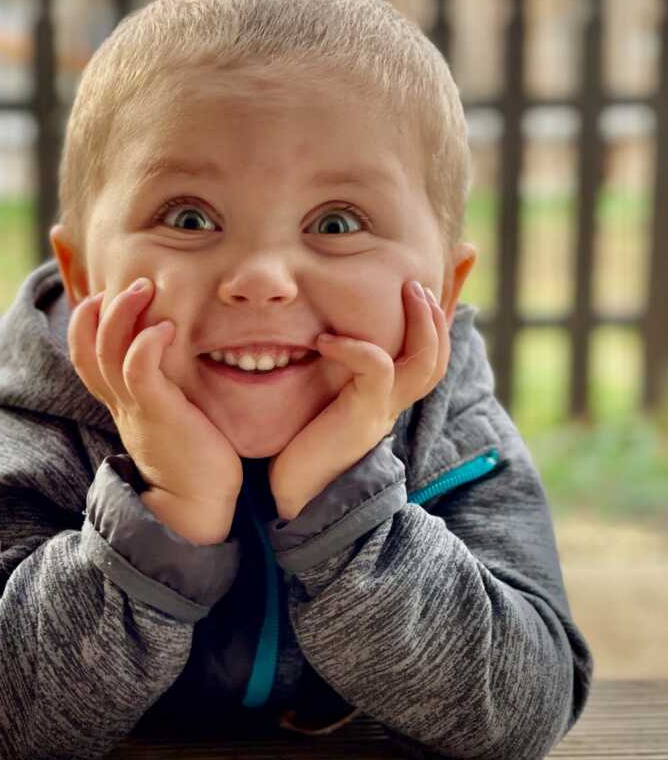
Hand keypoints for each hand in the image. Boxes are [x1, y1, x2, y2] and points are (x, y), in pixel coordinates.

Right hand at [68, 278, 242, 541]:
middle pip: (85, 347)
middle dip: (97, 308)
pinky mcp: (158, 414)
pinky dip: (146, 343)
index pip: (84, 354)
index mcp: (120, 401)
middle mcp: (120, 402)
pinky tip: (165, 326)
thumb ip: (167, 388)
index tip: (102, 293)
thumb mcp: (172, 414)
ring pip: (107, 352)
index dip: (84, 320)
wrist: (197, 507)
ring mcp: (135, 408)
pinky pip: (138, 371)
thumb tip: (180, 358)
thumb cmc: (194, 459)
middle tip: (131, 280)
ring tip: (144, 286)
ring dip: (121, 314)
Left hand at [268, 280, 450, 519]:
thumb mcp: (323, 389)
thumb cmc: (302, 439)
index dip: (446, 308)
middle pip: (440, 354)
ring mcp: (384, 409)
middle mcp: (396, 400)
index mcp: (391, 392)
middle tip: (418, 281)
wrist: (296, 494)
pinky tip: (327, 339)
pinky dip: (357, 347)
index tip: (462, 265)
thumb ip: (333, 361)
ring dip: (421, 322)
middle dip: (438, 311)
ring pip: (426, 361)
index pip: (430, 348)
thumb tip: (322, 322)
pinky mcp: (363, 416)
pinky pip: (377, 370)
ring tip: (406, 290)